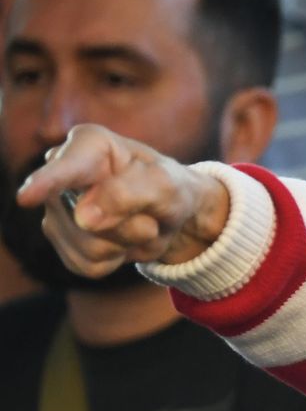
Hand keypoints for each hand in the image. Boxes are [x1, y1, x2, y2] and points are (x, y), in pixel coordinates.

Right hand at [13, 123, 229, 276]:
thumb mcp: (168, 185)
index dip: (46, 183)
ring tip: (139, 224)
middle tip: (151, 212)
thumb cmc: (169, 188)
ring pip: (91, 247)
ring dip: (128, 244)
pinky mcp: (62, 243)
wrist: (171, 212)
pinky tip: (124, 240)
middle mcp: (61, 175)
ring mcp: (57, 211)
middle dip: (132, 227)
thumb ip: (131, 193)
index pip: (66, 168)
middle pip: (90, 220)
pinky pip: (89, 265)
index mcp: (89, 145)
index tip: (27, 197)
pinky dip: (118, 259)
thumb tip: (85, 218)